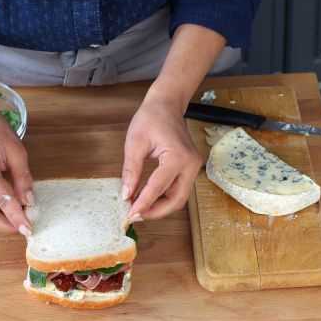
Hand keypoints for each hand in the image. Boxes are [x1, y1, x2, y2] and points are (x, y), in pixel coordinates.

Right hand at [0, 105, 33, 234]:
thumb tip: (30, 203)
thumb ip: (23, 179)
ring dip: (0, 222)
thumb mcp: (17, 152)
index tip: (29, 228)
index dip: (16, 217)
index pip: (1, 200)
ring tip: (18, 218)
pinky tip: (7, 210)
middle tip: (25, 226)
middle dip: (5, 226)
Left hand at [121, 94, 201, 220]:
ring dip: (160, 207)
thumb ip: (131, 170)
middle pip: (176, 200)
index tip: (130, 214)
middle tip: (135, 216)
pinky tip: (147, 199)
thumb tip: (126, 195)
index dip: (144, 203)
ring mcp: (194, 167)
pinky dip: (164, 198)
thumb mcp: (135, 143)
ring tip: (139, 209)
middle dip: (155, 212)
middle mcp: (191, 165)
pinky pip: (178, 190)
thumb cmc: (151, 118)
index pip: (159, 187)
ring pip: (179, 198)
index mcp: (178, 156)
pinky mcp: (190, 169)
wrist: (167, 104)